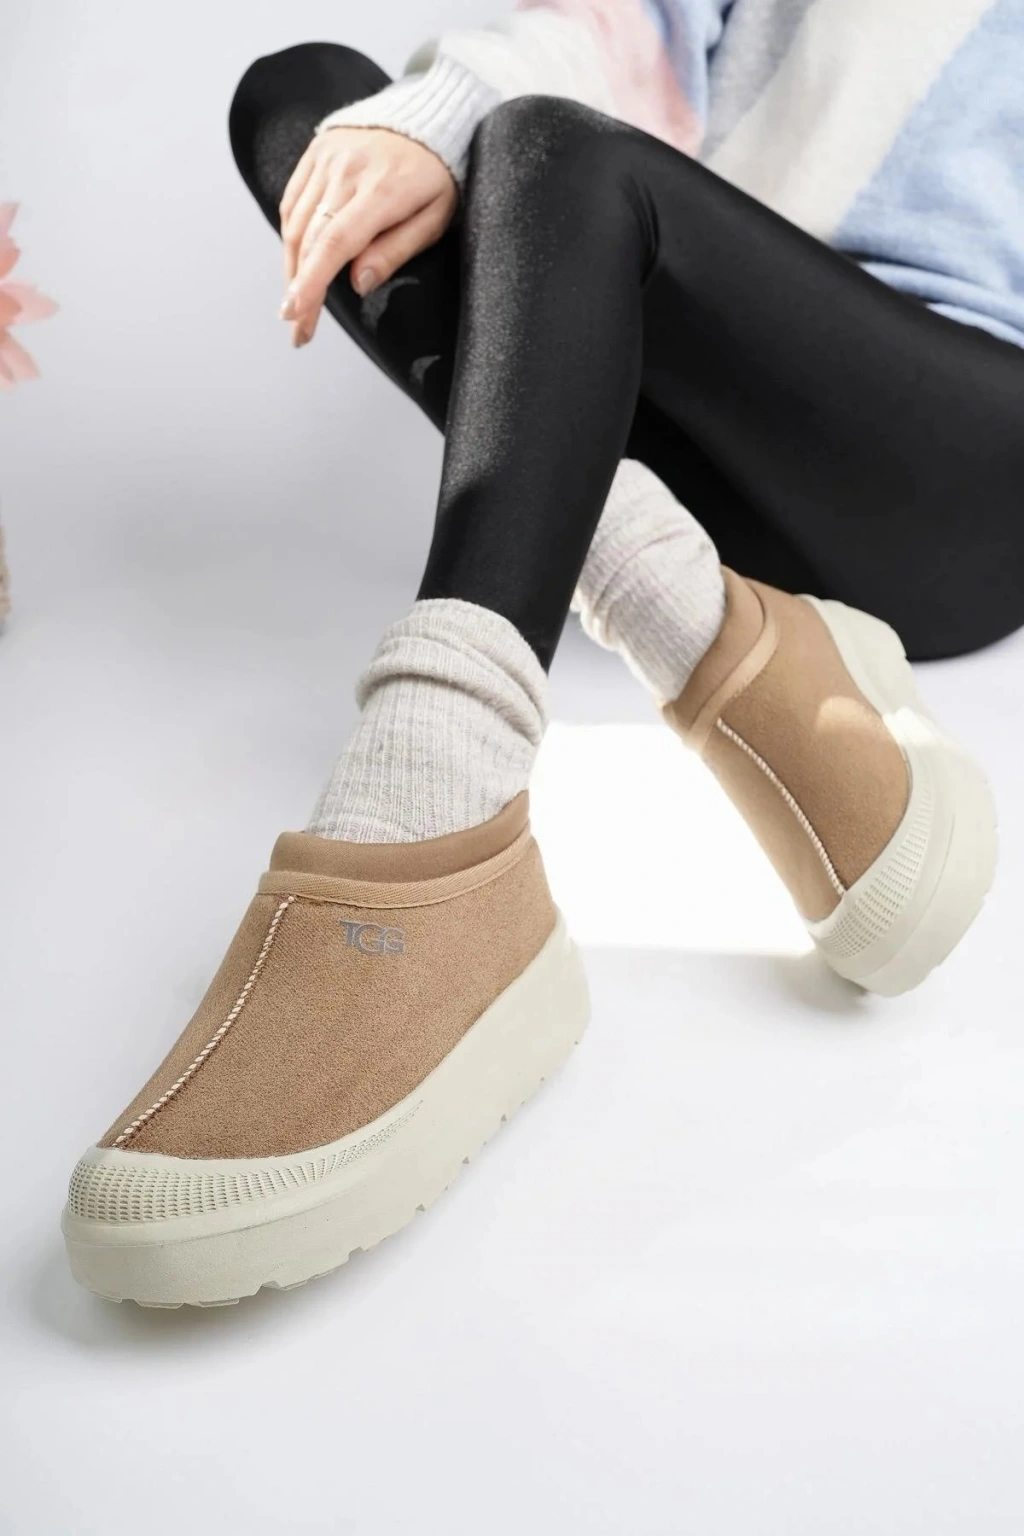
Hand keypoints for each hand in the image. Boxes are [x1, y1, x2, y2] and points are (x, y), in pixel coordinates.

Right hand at [278, 127, 457, 345]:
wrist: (429, 116)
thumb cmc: (439, 175)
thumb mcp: (435, 217)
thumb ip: (397, 250)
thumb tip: (358, 283)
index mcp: (381, 190)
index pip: (335, 243)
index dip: (312, 282)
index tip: (295, 315)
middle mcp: (347, 170)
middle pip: (310, 239)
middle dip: (300, 290)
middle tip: (299, 330)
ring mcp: (327, 157)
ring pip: (296, 222)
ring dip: (292, 268)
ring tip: (298, 304)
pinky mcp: (316, 151)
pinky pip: (292, 201)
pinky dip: (291, 236)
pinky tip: (297, 263)